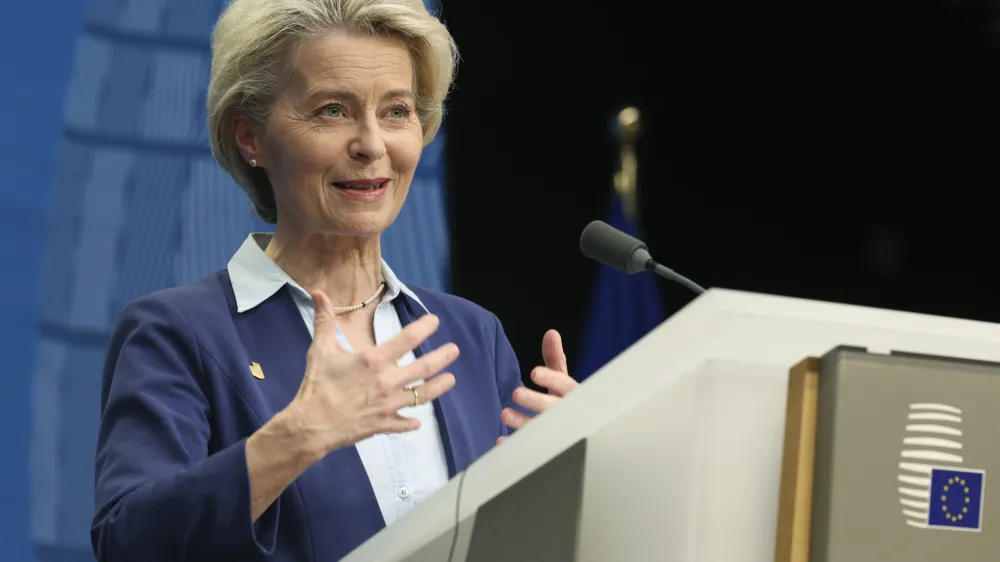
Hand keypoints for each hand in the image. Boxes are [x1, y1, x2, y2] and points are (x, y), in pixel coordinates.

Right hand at [284, 290, 458, 452]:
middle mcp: (388, 381)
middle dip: (442, 357)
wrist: (311, 425)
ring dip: (439, 387)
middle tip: (455, 350)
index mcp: (374, 360)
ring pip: (422, 395)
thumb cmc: (317, 385)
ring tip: (451, 379)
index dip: (424, 328)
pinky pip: (404, 424)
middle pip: (424, 367)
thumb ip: (325, 321)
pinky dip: (411, 423)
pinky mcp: (384, 424)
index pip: (407, 339)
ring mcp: (389, 405)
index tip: (435, 322)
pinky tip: (417, 422)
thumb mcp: (320, 350)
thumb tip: (319, 292)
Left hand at [498, 329, 578, 443]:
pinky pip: (531, 450)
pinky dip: (516, 446)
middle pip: (554, 408)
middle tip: (516, 393)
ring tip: (504, 414)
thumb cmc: (568, 403)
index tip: (533, 372)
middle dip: (536, 401)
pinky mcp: (547, 450)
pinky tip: (501, 441)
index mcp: (575, 396)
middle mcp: (569, 415)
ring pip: (542, 430)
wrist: (579, 436)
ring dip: (523, 422)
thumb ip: (555, 359)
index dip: (551, 379)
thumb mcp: (563, 381)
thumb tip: (551, 333)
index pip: (566, 386)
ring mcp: (559, 435)